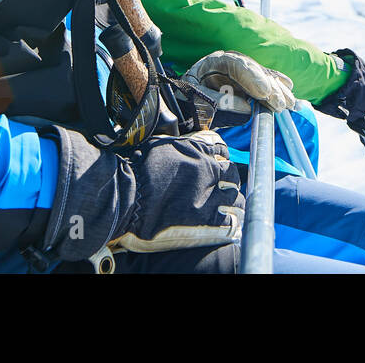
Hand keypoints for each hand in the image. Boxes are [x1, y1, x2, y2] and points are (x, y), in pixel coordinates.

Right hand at [42, 128, 243, 261]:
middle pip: (231, 173)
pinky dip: (230, 221)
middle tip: (225, 185)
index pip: (221, 150)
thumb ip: (178, 145)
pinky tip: (229, 222)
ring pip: (234, 197)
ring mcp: (208, 195)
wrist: (130, 195)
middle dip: (229, 179)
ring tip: (230, 205)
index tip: (219, 163)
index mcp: (197, 151)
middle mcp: (208, 171)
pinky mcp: (204, 218)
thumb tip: (183, 141)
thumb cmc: (138, 169)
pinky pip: (228, 220)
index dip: (221, 158)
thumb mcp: (160, 144)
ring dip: (233, 200)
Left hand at [184, 50, 295, 112]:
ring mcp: (237, 74)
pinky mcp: (245, 85)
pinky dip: (277, 86)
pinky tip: (288, 88)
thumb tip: (246, 108)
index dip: (252, 76)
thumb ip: (218, 103)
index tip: (264, 92)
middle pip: (253, 70)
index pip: (235, 64)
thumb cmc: (186, 102)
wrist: (182, 106)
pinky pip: (264, 83)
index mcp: (211, 64)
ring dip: (277, 89)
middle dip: (269, 86)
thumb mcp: (195, 101)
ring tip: (288, 102)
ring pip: (261, 76)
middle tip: (279, 103)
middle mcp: (227, 65)